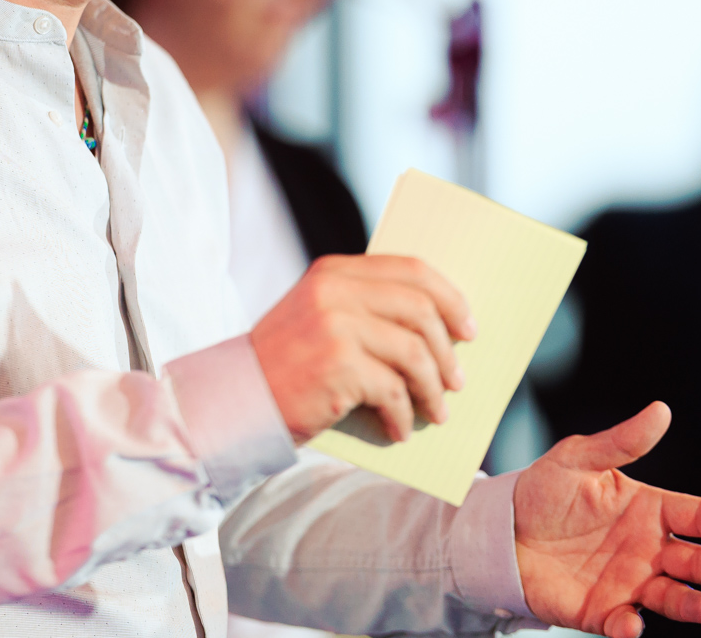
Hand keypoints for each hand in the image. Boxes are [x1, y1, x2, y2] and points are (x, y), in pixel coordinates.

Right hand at [249, 254, 475, 442]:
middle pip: (421, 309)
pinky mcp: (337, 366)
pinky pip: (392, 390)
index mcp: (335, 272)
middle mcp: (335, 291)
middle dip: (447, 349)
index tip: (467, 328)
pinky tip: (399, 431)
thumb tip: (437, 330)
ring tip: (436, 412)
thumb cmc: (285, 367)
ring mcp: (336, 326)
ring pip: (413, 352)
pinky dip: (402, 415)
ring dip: (432, 388)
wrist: (233, 401)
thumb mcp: (318, 319)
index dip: (450, 298)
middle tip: (458, 379)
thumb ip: (364, 310)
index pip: (412, 269)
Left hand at [514, 402, 700, 635]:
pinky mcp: (602, 612)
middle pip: (698, 561)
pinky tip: (631, 624)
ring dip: (691, 603)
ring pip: (672, 596)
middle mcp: (649, 549)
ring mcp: (629, 583)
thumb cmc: (543, 491)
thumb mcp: (578, 459)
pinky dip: (630, 628)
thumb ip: (620, 442)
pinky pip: (623, 624)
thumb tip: (661, 410)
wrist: (500, 532)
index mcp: (650, 510)